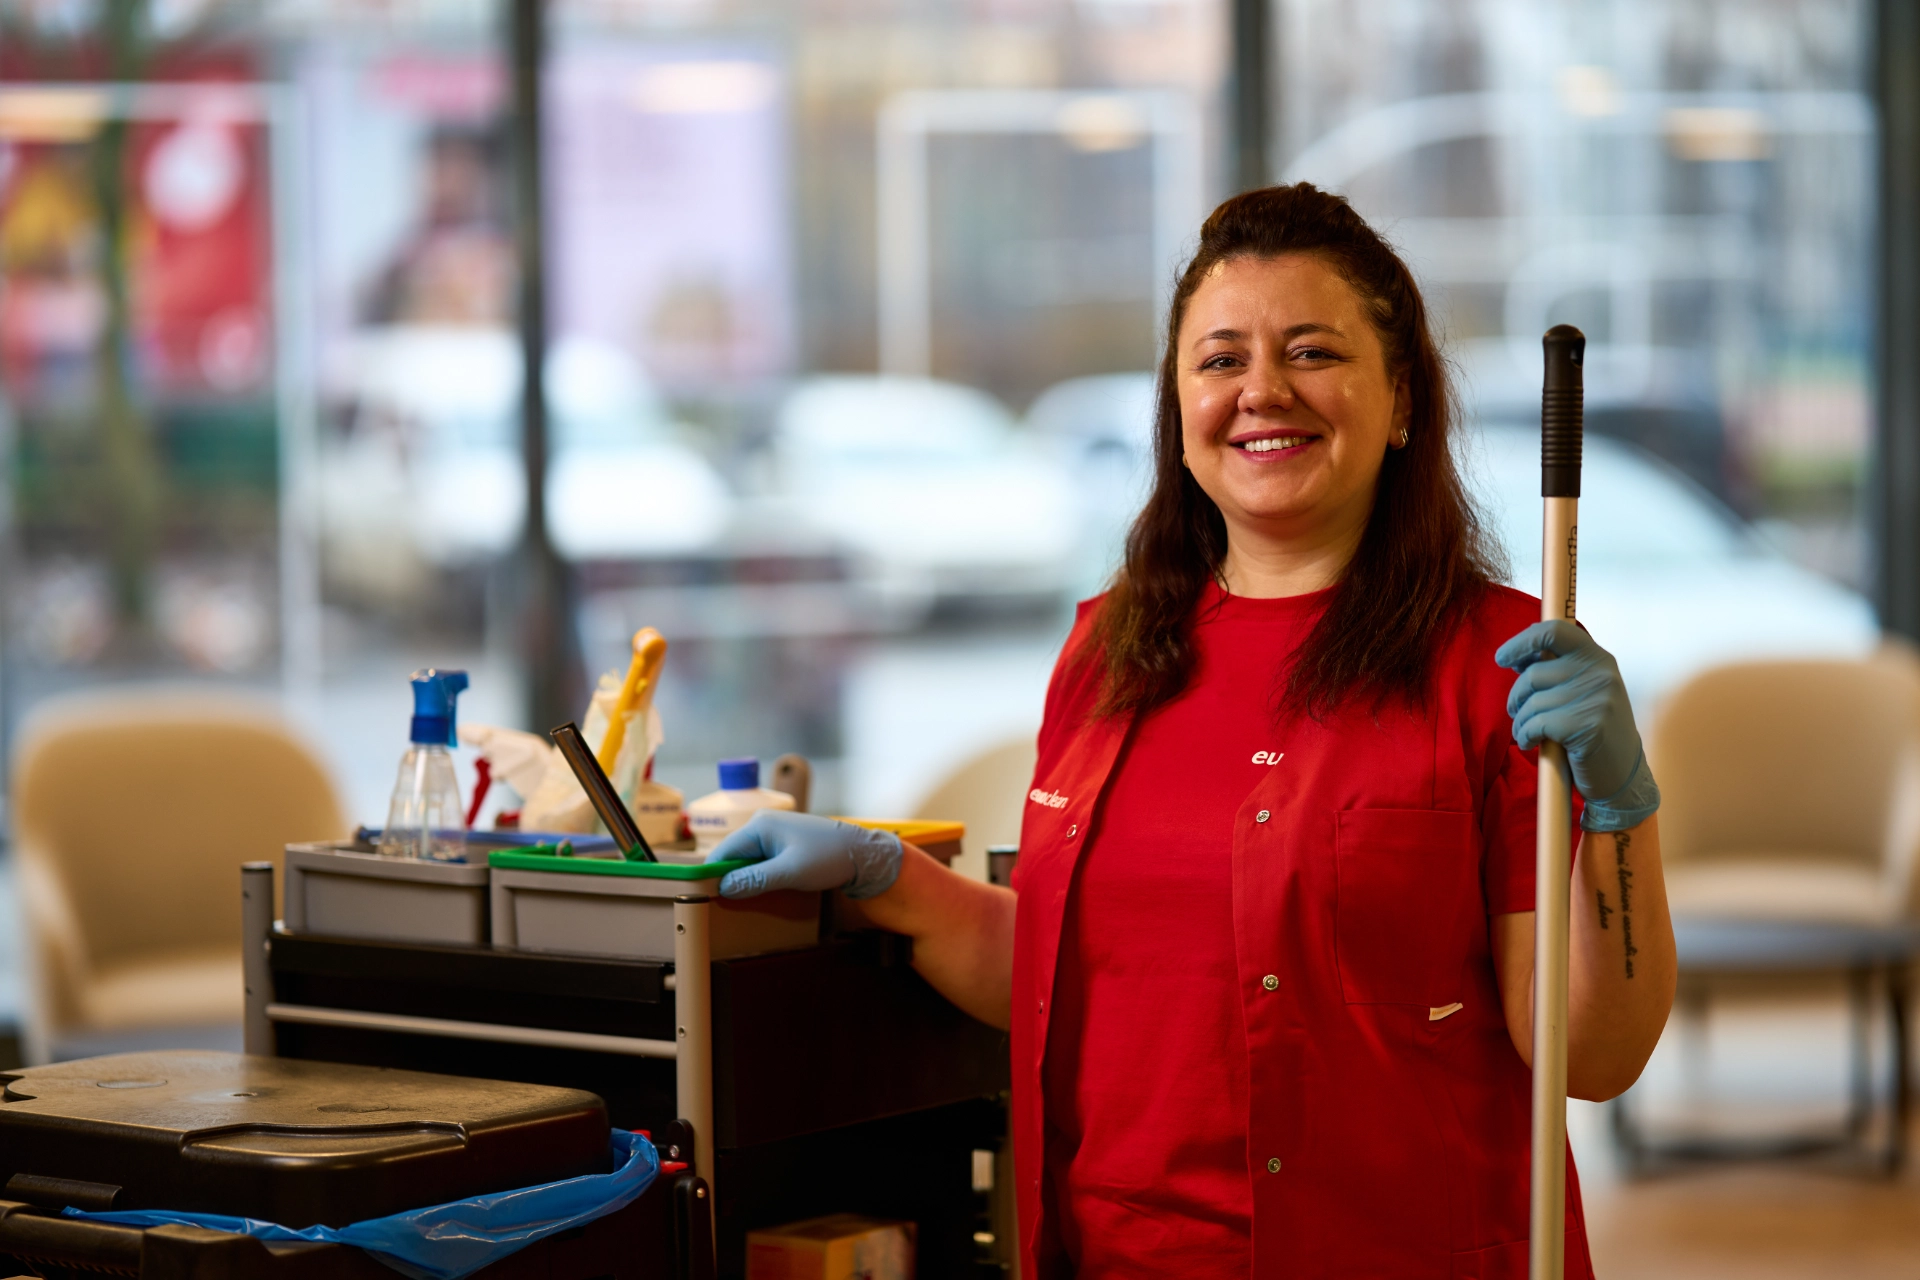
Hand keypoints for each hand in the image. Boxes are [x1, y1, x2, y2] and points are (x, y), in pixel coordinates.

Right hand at [706, 811, 903, 899]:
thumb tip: (723, 888)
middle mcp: (762, 824)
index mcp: (760, 825)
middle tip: (727, 905)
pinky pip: (760, 860)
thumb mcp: (790, 873)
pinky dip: (758, 875)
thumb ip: (755, 879)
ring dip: (745, 879)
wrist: (863, 852)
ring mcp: (773, 832)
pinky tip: (763, 889)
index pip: (723, 852)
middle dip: (729, 879)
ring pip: (746, 860)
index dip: (713, 877)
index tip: (707, 899)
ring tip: (745, 900)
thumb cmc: (829, 858)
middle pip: (733, 856)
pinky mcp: (783, 842)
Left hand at [1495, 619, 1660, 832]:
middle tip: (1516, 711)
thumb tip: (1516, 656)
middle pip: (1533, 673)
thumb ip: (1555, 671)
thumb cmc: (1593, 730)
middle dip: (1516, 696)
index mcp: (1598, 658)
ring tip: (1526, 732)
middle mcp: (1600, 673)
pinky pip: (1536, 724)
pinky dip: (1525, 735)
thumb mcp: (1582, 692)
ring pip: (1532, 702)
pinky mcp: (1587, 726)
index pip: (1555, 631)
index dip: (1522, 641)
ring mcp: (1597, 699)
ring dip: (1520, 721)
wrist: (1623, 774)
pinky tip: (1531, 743)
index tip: (1502, 658)